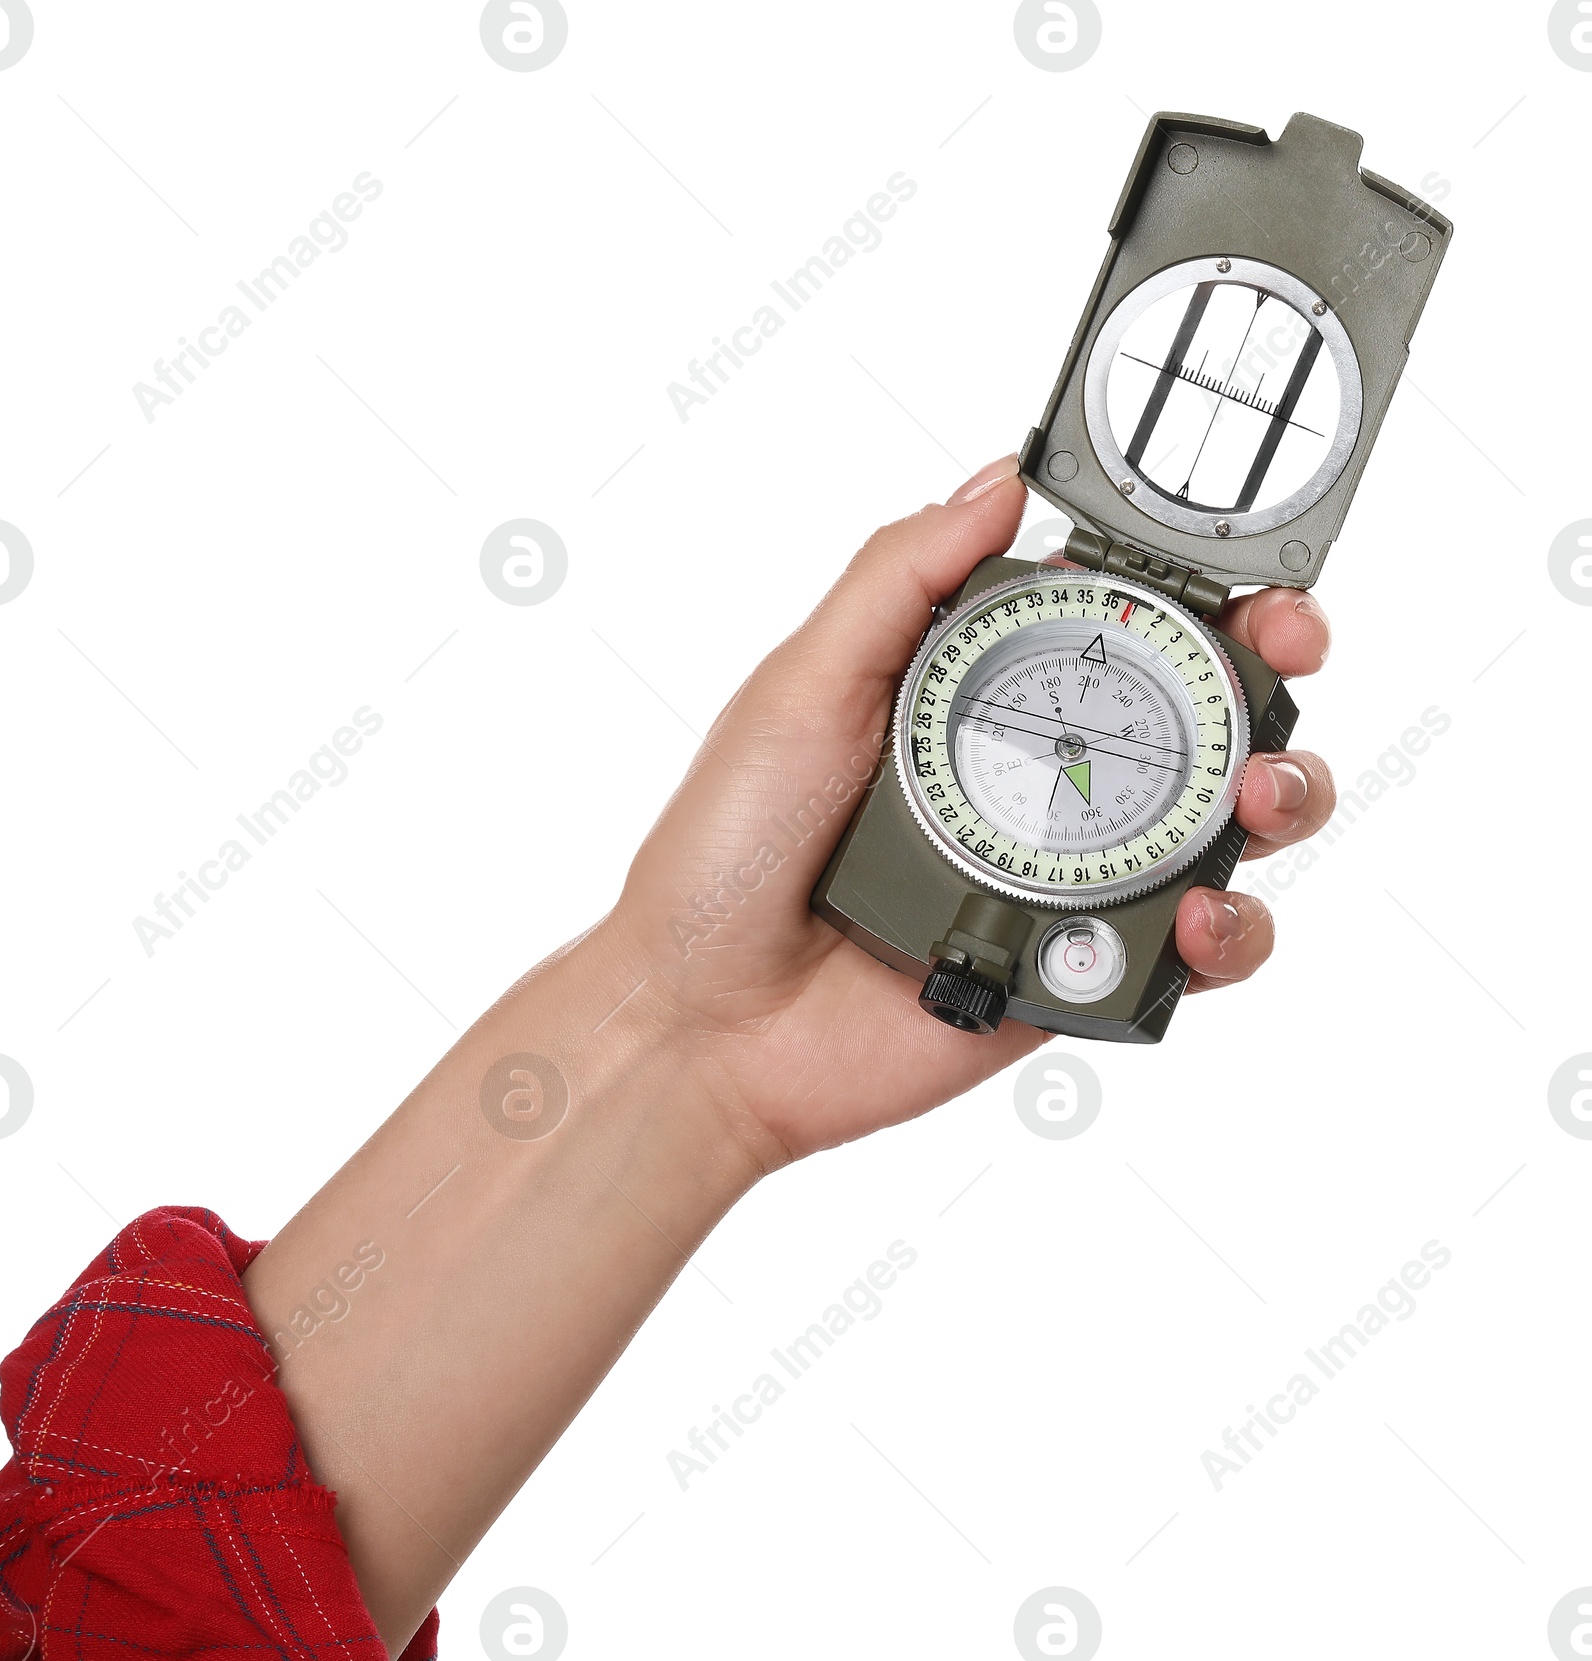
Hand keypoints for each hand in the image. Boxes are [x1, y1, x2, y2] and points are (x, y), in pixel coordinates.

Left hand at [609, 455, 1335, 1165]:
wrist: (707, 1024)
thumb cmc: (728, 853)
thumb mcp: (803, 688)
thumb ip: (901, 580)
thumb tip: (1001, 480)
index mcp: (979, 695)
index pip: (1116, 622)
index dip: (1197, 588)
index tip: (1249, 567)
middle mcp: (1040, 778)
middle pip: (1199, 712)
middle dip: (1271, 675)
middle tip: (1284, 656)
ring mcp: (1069, 877)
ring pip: (1224, 826)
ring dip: (1280, 794)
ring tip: (1255, 797)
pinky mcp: (1079, 972)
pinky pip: (1193, 954)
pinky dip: (1229, 936)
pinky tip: (1198, 921)